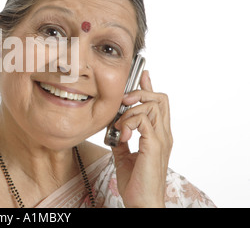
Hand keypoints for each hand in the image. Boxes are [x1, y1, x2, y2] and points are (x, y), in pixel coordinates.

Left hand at [111, 70, 172, 207]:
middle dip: (140, 92)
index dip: (150, 88)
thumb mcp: (123, 156)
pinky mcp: (153, 145)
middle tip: (124, 99)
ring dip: (131, 108)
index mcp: (158, 136)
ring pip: (153, 105)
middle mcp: (163, 134)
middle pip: (160, 98)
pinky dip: (129, 121)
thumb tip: (114, 129)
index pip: (159, 104)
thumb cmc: (136, 183)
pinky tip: (121, 134)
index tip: (142, 76)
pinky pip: (143, 120)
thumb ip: (122, 140)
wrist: (142, 202)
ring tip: (119, 123)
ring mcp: (161, 139)